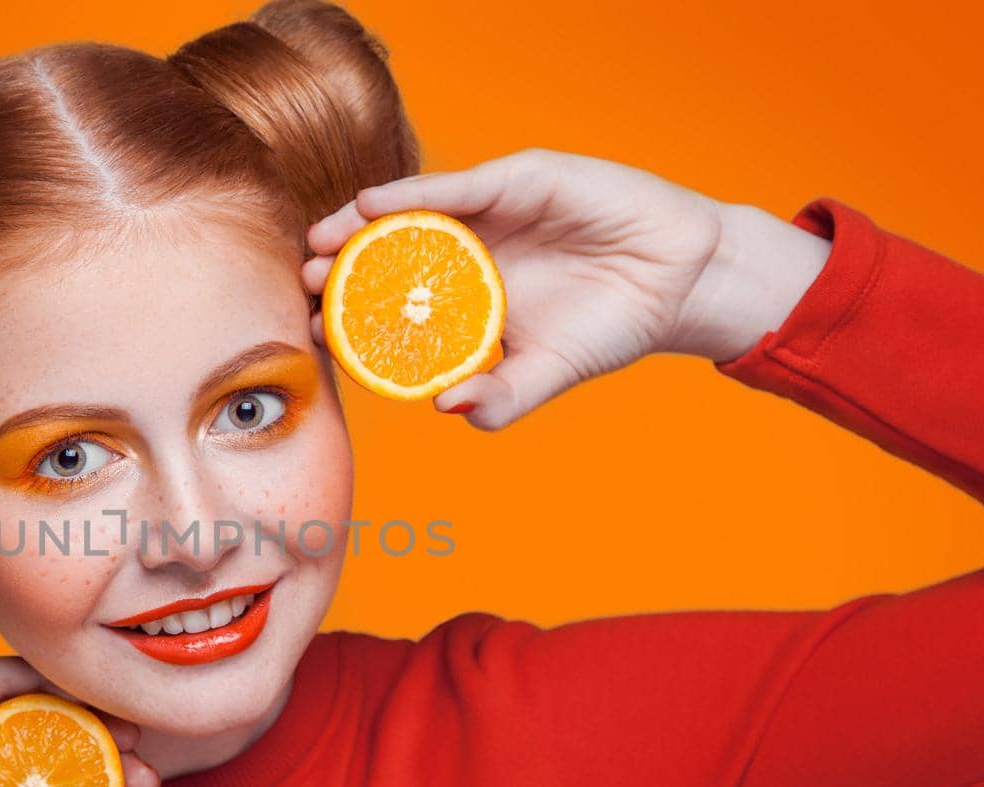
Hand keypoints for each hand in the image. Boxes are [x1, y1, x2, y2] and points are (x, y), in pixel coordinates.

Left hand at [301, 147, 830, 429]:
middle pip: (387, 256)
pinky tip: (371, 208)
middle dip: (340, 270)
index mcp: (465, 298)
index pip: (394, 305)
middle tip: (301, 286)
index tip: (308, 333)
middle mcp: (466, 251)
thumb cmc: (612, 325)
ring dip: (357, 228)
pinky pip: (457, 186)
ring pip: (410, 214)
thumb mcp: (549, 372)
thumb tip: (447, 409)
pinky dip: (413, 193)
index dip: (348, 316)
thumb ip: (501, 398)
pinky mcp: (520, 180)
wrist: (682, 284)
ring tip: (319, 246)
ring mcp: (490, 213)